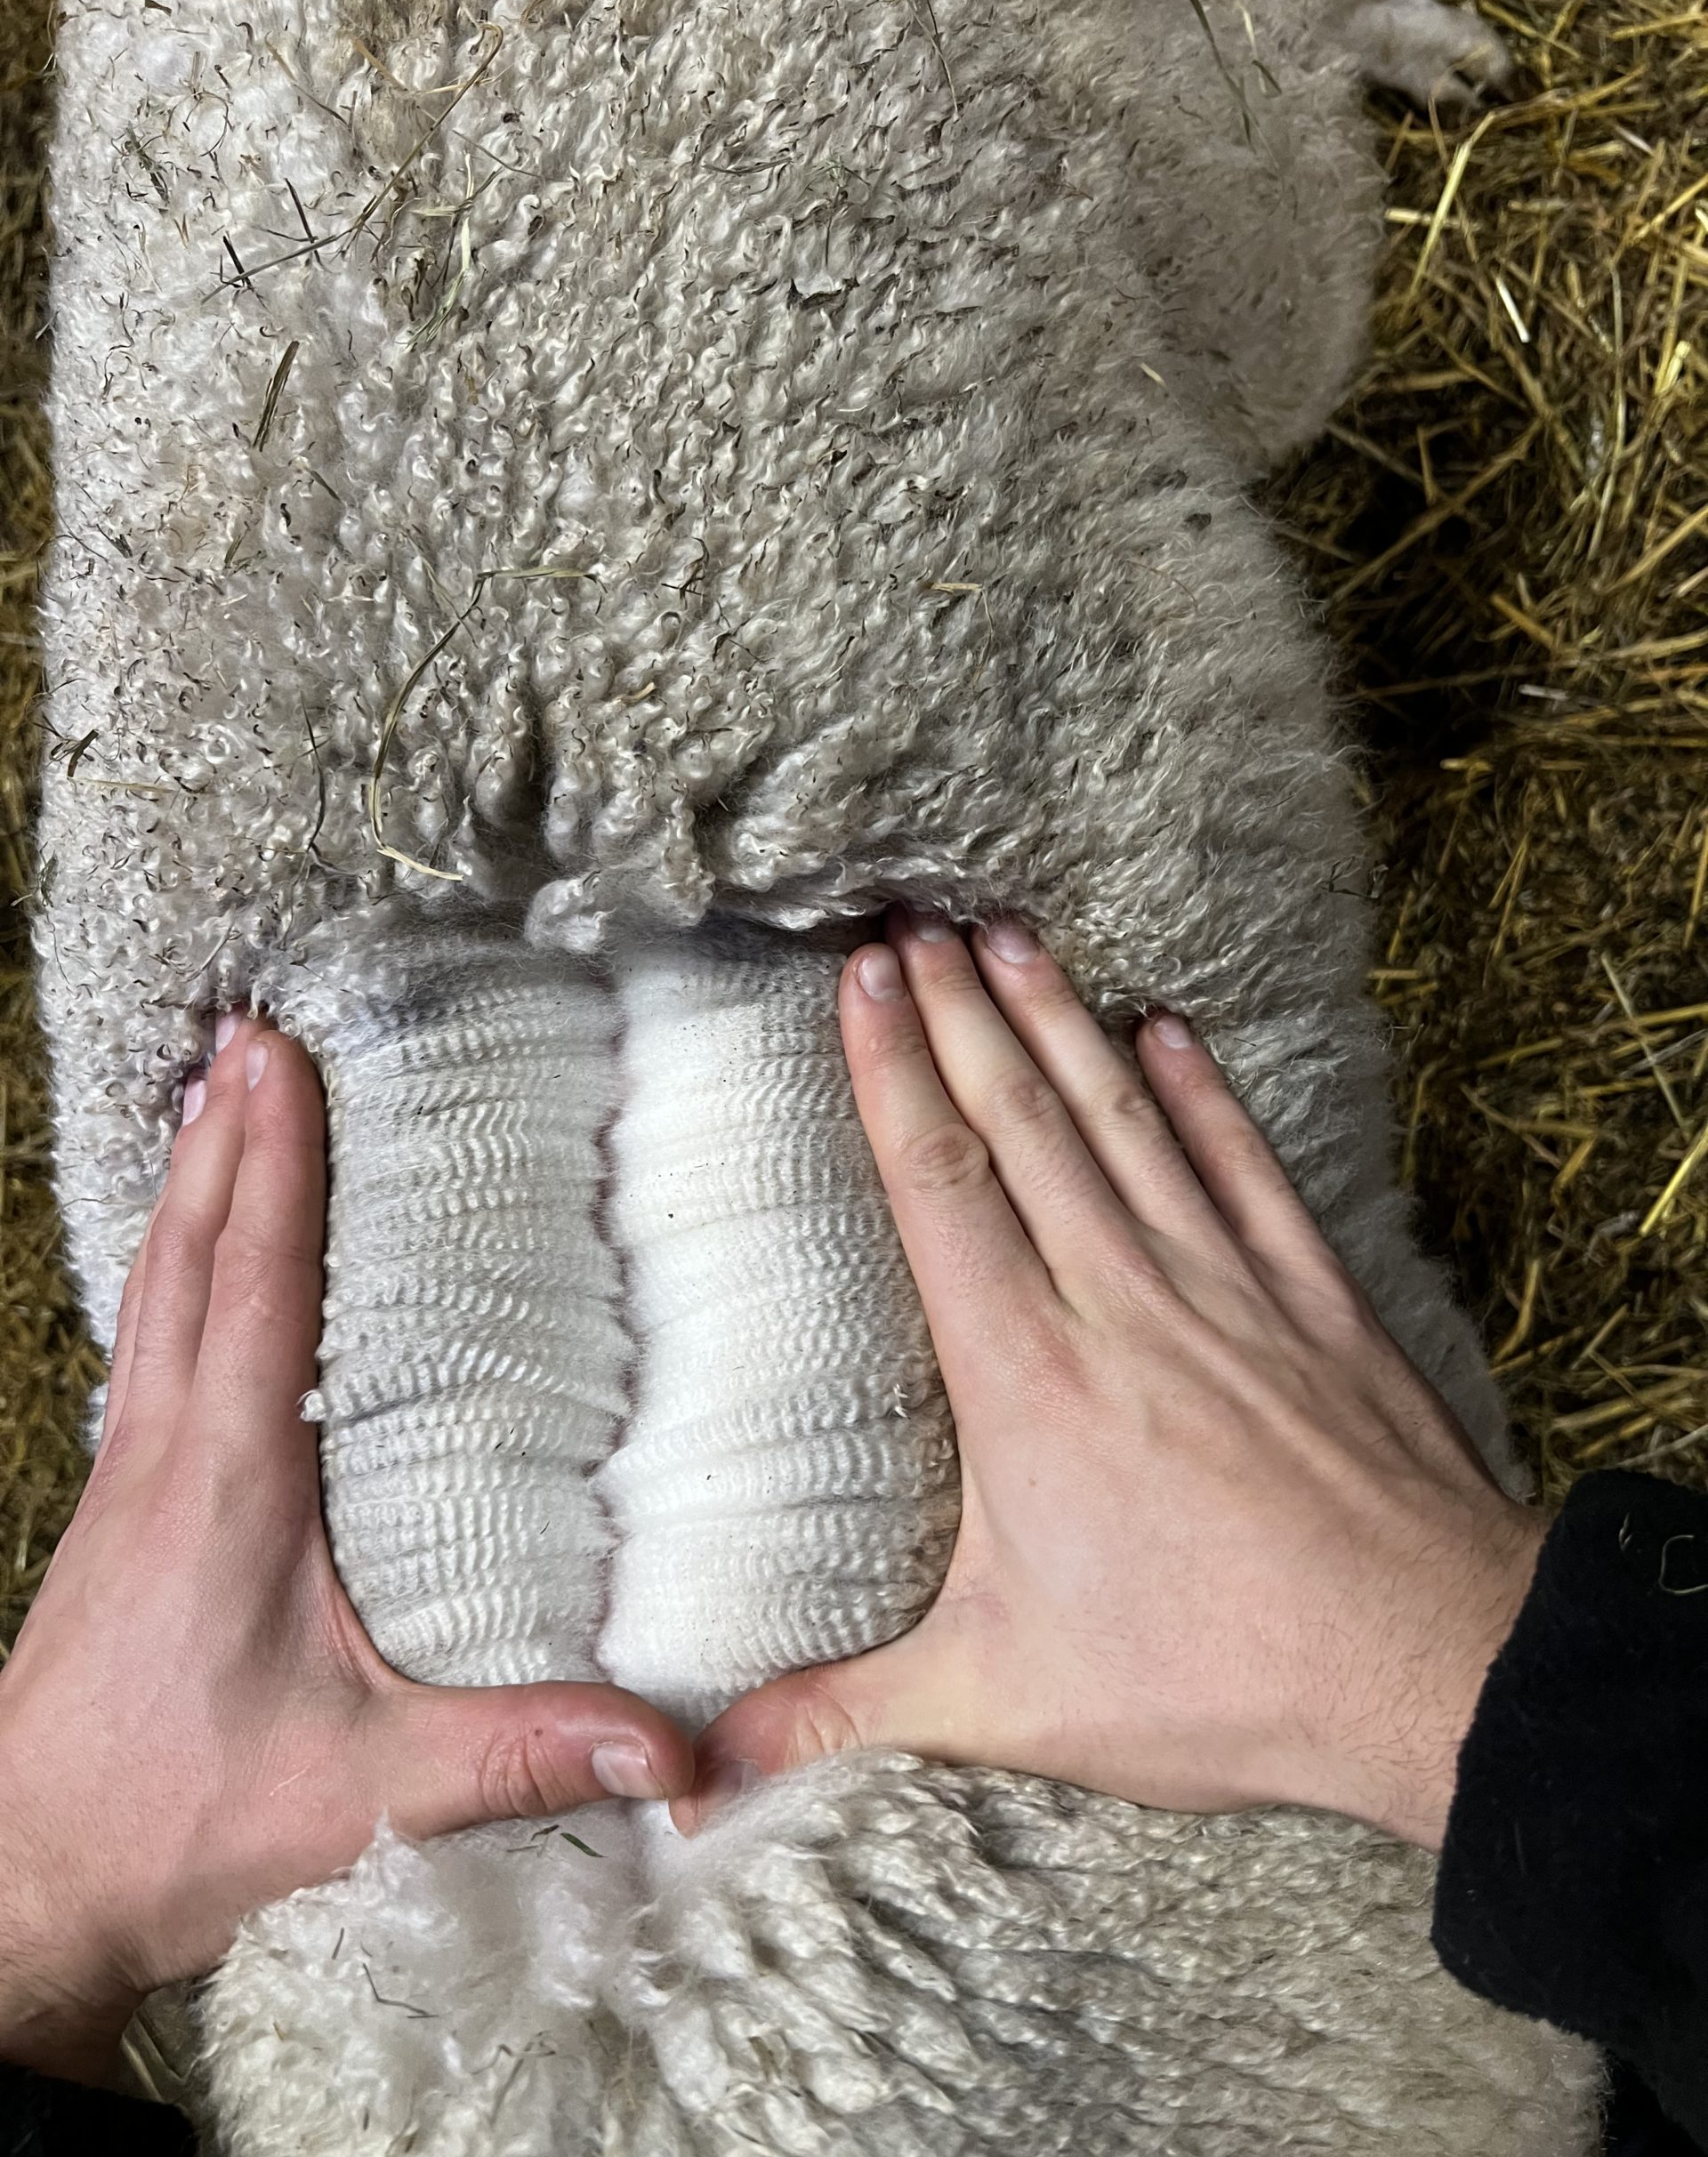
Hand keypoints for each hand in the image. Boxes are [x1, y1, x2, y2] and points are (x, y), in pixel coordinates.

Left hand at [0, 1016, 692, 2085]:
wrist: (22, 1885)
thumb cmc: (171, 1823)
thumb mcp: (360, 1791)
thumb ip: (516, 1753)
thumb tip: (665, 1744)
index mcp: (225, 1486)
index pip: (256, 1288)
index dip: (276, 1167)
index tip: (283, 1063)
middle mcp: (163, 1458)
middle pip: (192, 1260)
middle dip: (225, 1141)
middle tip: (251, 1038)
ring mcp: (126, 1482)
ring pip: (152, 1297)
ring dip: (188, 1193)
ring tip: (211, 1106)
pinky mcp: (116, 1517)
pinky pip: (142, 1349)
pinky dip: (168, 1271)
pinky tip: (186, 1268)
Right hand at [678, 911, 1544, 1848]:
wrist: (1429, 1665)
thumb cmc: (1214, 1678)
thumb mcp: (1004, 1705)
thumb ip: (845, 1714)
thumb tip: (701, 1771)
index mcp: (1028, 1377)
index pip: (942, 1183)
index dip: (893, 1071)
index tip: (862, 982)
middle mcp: (1119, 1300)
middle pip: (1023, 1121)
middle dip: (959, 1014)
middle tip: (913, 924)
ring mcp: (1226, 1287)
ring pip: (1125, 1121)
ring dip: (1064, 1022)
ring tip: (1011, 938)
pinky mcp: (1313, 1298)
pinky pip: (1246, 1164)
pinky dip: (1203, 1092)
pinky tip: (1172, 1029)